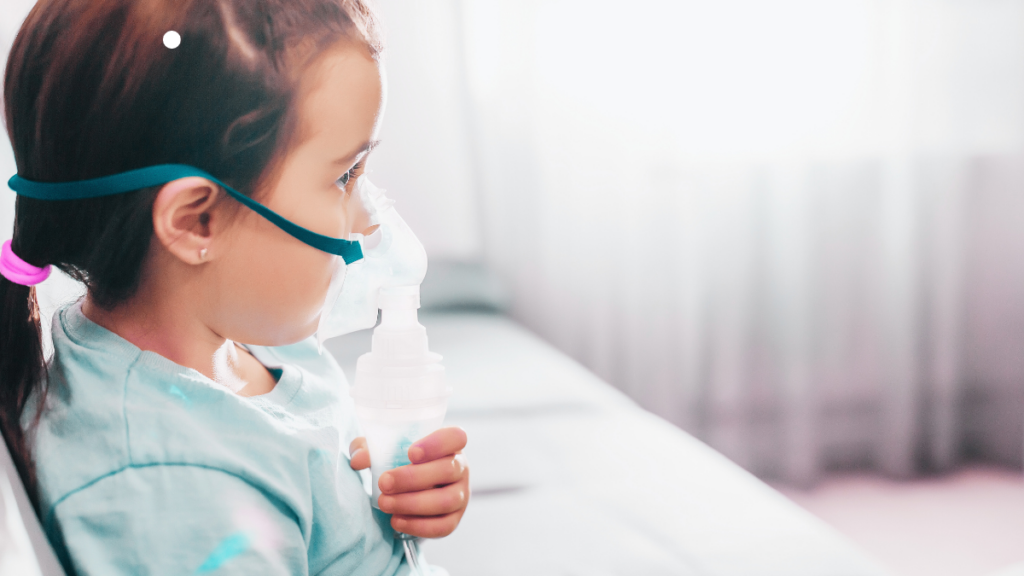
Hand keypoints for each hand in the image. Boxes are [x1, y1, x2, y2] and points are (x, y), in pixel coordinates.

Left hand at [348, 426, 469, 537]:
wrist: (407, 490)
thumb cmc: (399, 461)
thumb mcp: (385, 449)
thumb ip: (370, 448)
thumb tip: (359, 460)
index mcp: (449, 444)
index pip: (456, 437)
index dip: (437, 444)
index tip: (411, 452)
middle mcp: (460, 467)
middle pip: (448, 470)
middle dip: (412, 478)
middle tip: (383, 483)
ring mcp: (461, 495)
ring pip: (446, 501)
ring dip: (412, 503)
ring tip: (385, 503)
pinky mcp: (454, 519)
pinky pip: (443, 526)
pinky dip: (418, 526)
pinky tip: (396, 520)